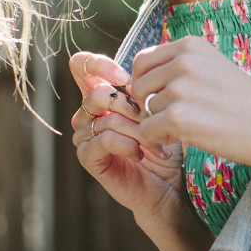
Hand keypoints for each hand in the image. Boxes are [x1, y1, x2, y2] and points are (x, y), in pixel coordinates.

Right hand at [69, 51, 183, 229]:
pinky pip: (104, 139)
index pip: (82, 66)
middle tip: (154, 123)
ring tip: (157, 146)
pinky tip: (140, 154)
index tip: (126, 77)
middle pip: (97, 94)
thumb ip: (142, 92)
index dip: (100, 65)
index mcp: (102, 96)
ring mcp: (85, 135)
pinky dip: (127, 145)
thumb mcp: (157, 112)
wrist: (168, 186)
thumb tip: (133, 81)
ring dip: (138, 132)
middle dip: (132, 108)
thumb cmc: (165, 145)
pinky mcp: (88, 157)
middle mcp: (88, 113)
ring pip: (107, 118)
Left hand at [129, 36, 250, 170]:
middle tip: (173, 117)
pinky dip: (162, 139)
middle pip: (138, 85)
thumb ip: (181, 66)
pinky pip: (148, 130)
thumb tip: (140, 77)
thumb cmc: (246, 103)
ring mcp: (180, 88)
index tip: (162, 97)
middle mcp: (183, 61)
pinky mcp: (178, 117)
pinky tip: (187, 137)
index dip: (146, 82)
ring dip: (161, 122)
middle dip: (149, 103)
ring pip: (145, 110)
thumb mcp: (214, 68)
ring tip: (192, 126)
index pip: (142, 60)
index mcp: (191, 45)